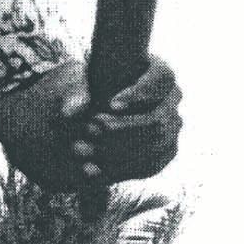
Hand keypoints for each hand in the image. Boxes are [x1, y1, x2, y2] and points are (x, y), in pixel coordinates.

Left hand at [62, 57, 181, 183]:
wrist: (103, 109)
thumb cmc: (97, 87)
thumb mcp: (87, 85)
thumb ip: (78, 95)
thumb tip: (70, 113)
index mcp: (161, 73)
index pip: (162, 78)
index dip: (138, 93)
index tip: (111, 105)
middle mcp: (173, 99)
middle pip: (158, 120)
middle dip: (122, 129)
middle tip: (89, 130)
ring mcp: (173, 126)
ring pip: (154, 146)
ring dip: (117, 152)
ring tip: (81, 149)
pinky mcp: (166, 151)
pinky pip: (148, 166)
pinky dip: (119, 170)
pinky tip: (90, 170)